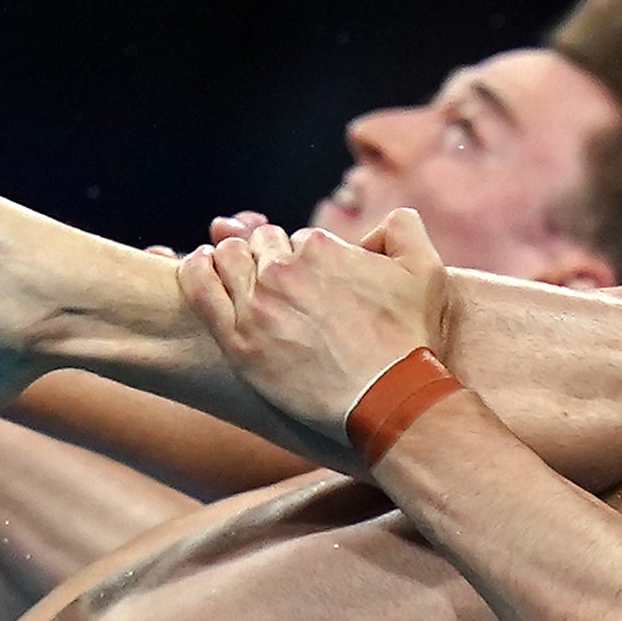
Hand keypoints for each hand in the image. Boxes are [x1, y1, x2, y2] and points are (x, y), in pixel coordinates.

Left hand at [176, 209, 453, 440]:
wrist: (390, 398)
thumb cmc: (411, 338)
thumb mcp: (426, 270)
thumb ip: (403, 228)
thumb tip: (381, 223)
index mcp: (320, 248)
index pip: (295, 239)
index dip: (303, 258)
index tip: (311, 282)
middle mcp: (283, 271)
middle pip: (259, 245)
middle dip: (268, 258)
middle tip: (282, 289)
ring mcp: (257, 306)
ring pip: (227, 260)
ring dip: (232, 261)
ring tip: (238, 277)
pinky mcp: (238, 342)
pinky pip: (199, 289)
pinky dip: (195, 271)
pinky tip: (199, 265)